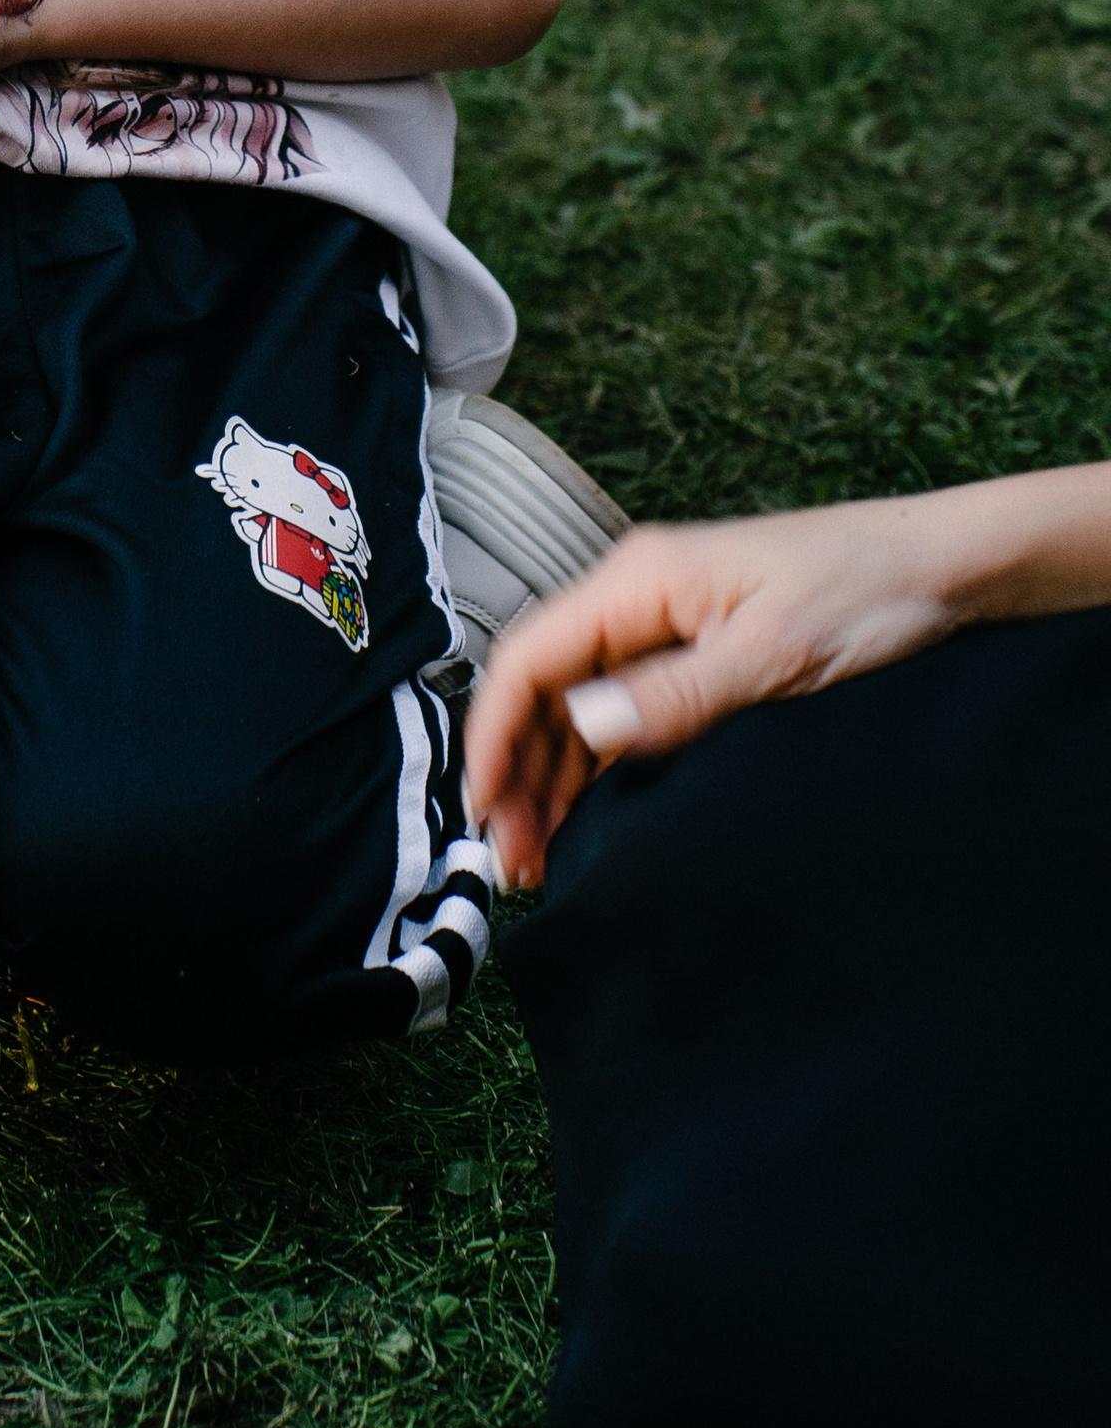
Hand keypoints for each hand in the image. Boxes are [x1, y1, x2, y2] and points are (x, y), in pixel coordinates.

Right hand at [464, 500, 959, 889]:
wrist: (942, 570)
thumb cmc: (866, 592)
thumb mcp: (774, 654)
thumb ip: (677, 694)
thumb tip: (587, 726)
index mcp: (640, 579)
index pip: (530, 656)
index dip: (494, 735)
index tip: (484, 807)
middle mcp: (640, 597)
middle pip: (546, 687)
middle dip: (517, 770)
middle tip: (511, 856)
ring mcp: (668, 626)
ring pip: (581, 706)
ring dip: (552, 776)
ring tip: (540, 853)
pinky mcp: (700, 655)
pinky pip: (625, 714)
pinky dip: (599, 768)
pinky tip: (592, 817)